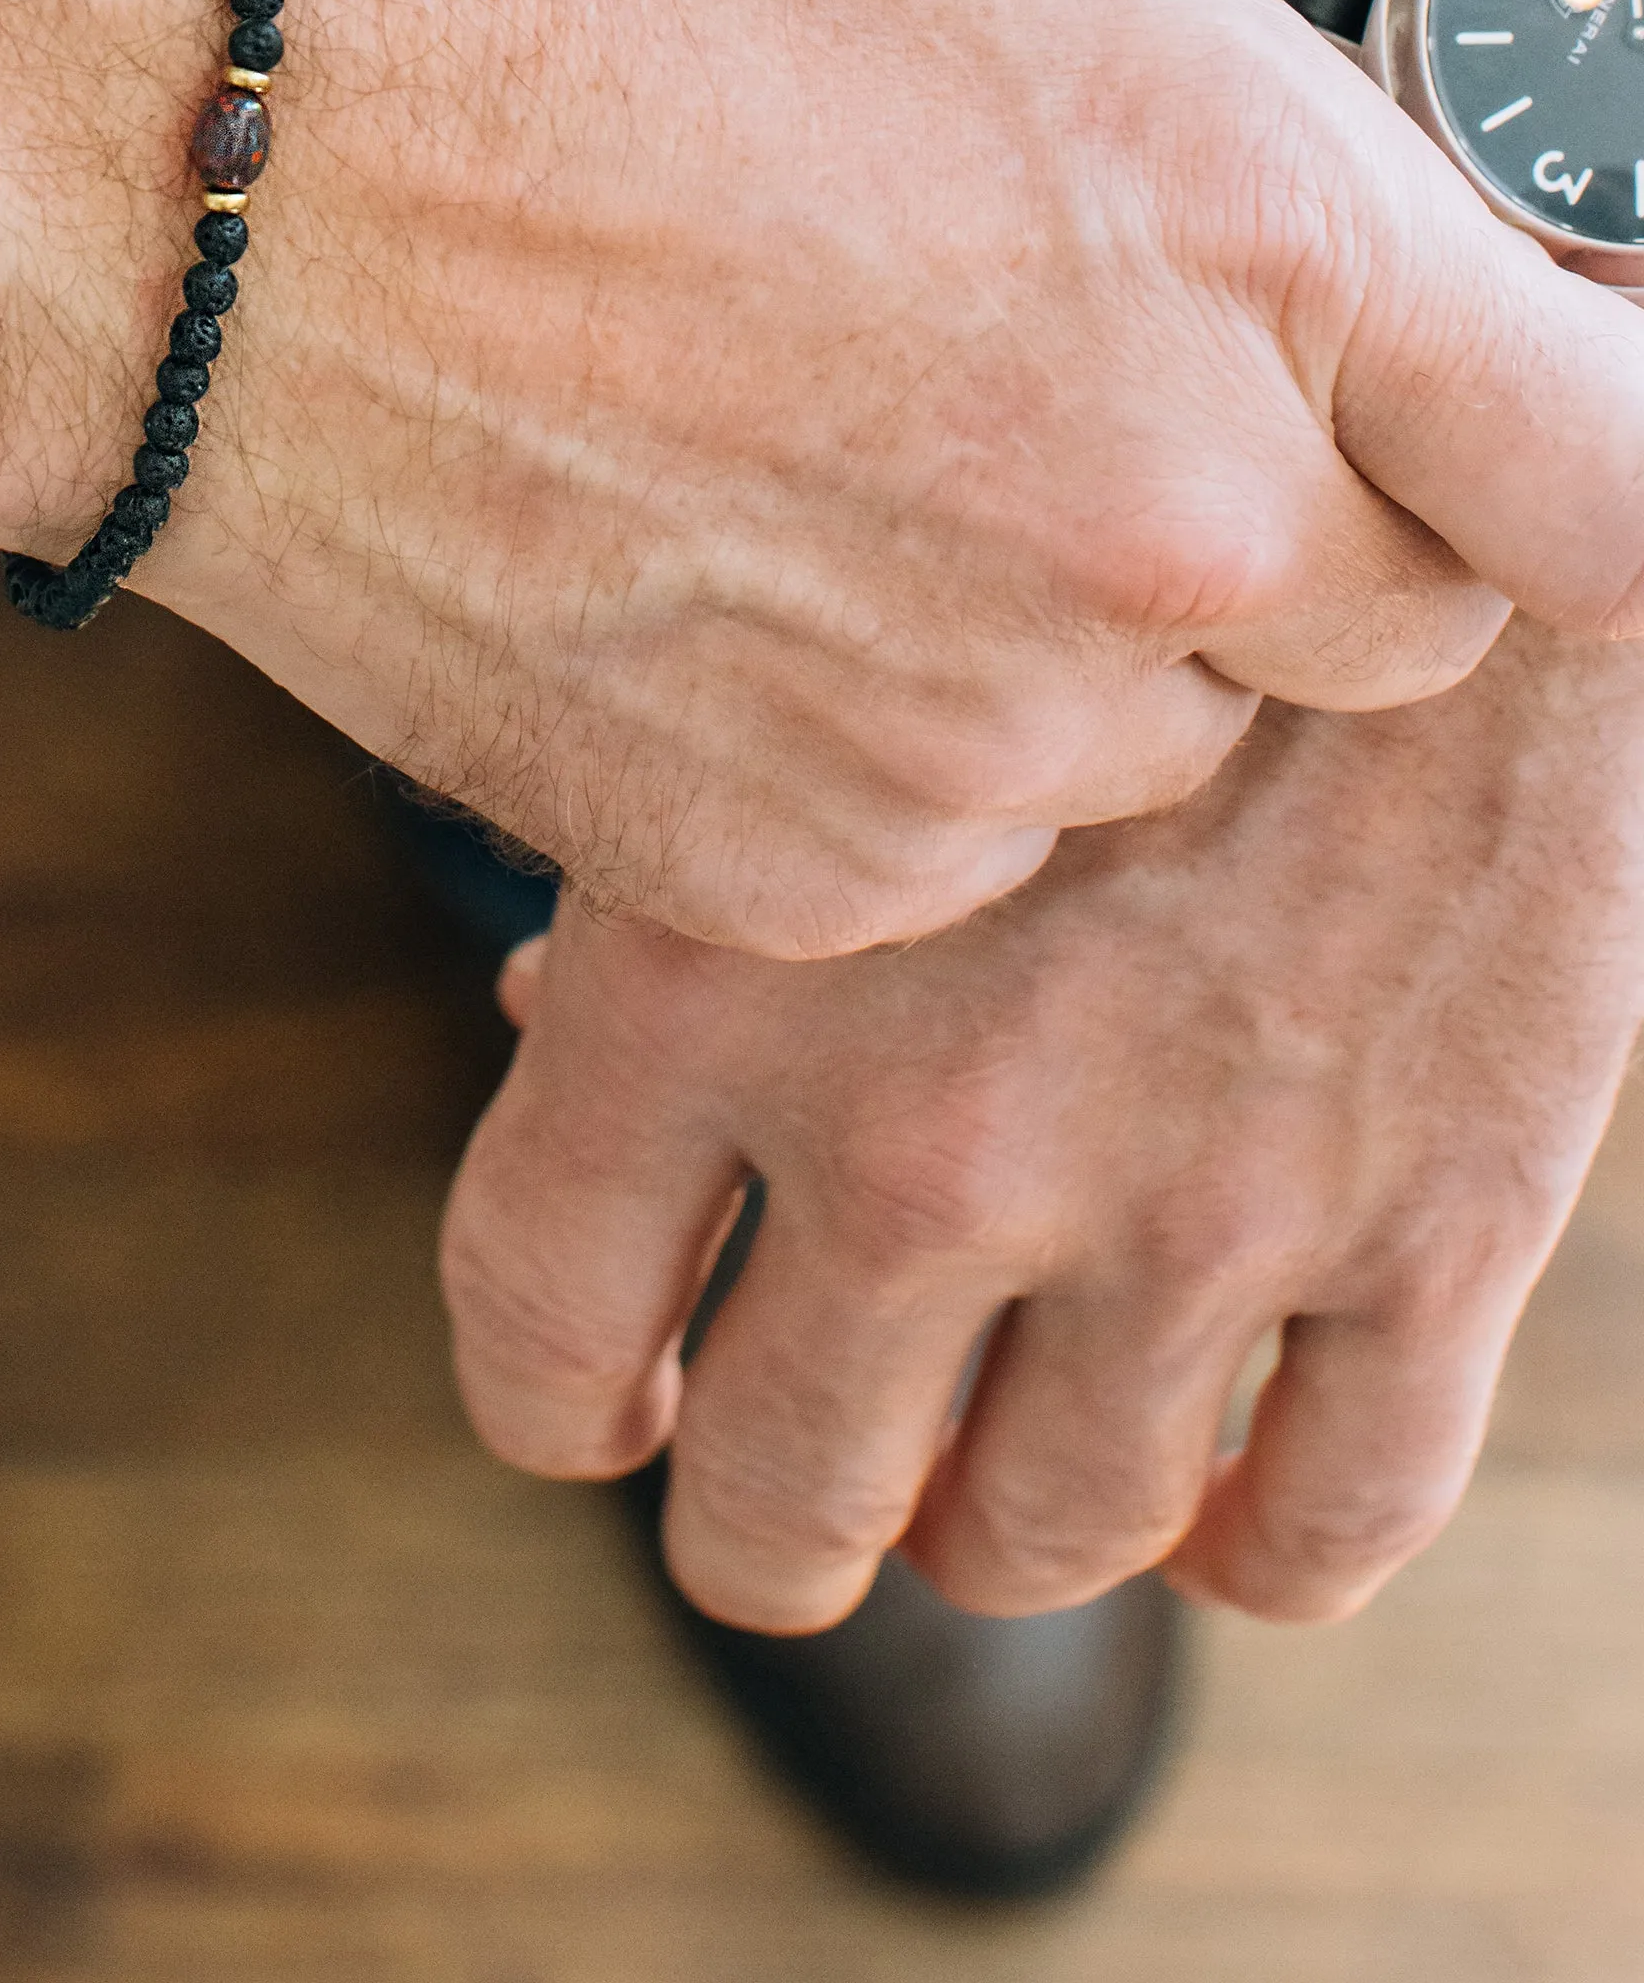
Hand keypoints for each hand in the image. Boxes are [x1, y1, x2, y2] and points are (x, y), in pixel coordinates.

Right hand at [0, 0, 1643, 957]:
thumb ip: (1217, 96)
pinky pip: (937, 848)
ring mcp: (984, 727)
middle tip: (1033, 399)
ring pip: (1142, 756)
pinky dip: (862, 755)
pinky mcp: (797, 872)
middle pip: (1381, 632)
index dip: (1572, 460)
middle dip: (1265, 539)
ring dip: (1045, 655)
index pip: (1619, 464)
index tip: (1515, 452)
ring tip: (809, 465)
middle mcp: (1171, 518)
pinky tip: (698, 572)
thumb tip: (1332, 229)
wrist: (167, 172)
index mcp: (1255, 225)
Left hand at [441, 621, 1643, 1627]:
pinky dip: (1256, 1547)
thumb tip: (546, 1031)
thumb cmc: (1062, 510)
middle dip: (774, 1519)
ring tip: (1004, 1445)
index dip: (566, 1409)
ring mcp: (1194, 1200)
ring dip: (999, 1523)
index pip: (543, 1333)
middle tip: (805, 1471)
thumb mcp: (783, 642)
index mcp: (715, 984)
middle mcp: (932, 1134)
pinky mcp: (1439, 1218)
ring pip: (1038, 1540)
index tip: (615, 1411)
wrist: (1435, 435)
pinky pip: (1326, 1520)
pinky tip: (1222, 1492)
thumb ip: (666, 857)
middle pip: (781, 1499)